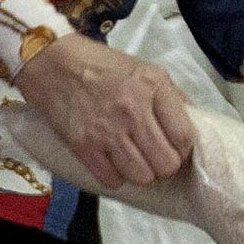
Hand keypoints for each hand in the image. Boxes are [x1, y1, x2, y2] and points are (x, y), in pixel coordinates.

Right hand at [21, 34, 199, 191]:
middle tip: (154, 157)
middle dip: (164, 165)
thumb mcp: (144, 69)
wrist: (52, 63)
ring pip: (142, 177)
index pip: (184, 137)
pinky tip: (112, 161)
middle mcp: (132, 109)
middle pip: (166, 164)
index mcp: (152, 86)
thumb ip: (171, 97)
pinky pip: (112, 180)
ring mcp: (107, 130)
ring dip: (141, 173)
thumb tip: (192, 123)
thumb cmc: (101, 66)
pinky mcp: (84, 146)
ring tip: (134, 160)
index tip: (174, 147)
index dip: (183, 149)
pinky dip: (115, 175)